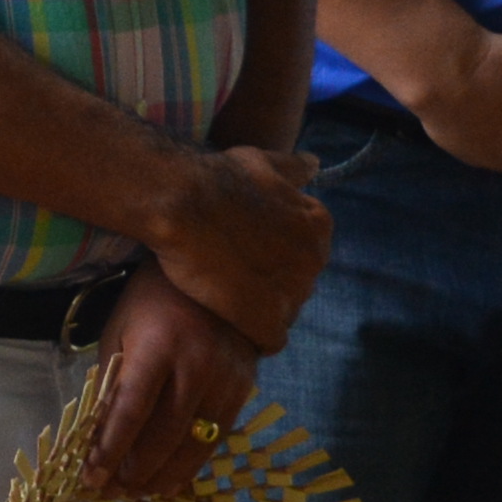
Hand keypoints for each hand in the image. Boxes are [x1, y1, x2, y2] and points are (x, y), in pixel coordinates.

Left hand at [69, 265, 262, 498]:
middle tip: (110, 493)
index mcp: (159, 345)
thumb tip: (99, 439)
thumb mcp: (120, 332)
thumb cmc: (152, 303)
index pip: (132, 411)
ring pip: (194, 444)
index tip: (91, 478)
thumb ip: (112, 384)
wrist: (216, 277)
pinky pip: (215, 438)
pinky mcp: (244, 389)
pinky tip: (169, 482)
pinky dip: (190, 465)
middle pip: (164, 435)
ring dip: (162, 476)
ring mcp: (225, 379)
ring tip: (136, 493)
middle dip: (133, 471)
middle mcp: (197, 364)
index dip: (110, 450)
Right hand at [138, 138, 331, 352]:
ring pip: (283, 312)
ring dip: (259, 309)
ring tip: (225, 297)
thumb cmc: (220, 178)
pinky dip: (251, 335)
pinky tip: (228, 320)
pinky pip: (269, 340)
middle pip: (296, 284)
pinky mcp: (268, 322)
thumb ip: (294, 168)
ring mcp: (293, 293)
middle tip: (232, 274)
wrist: (184, 202)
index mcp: (317, 226)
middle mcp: (313, 260)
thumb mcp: (265, 161)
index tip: (246, 252)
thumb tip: (314, 164)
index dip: (273, 256)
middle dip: (269, 283)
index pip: (304, 254)